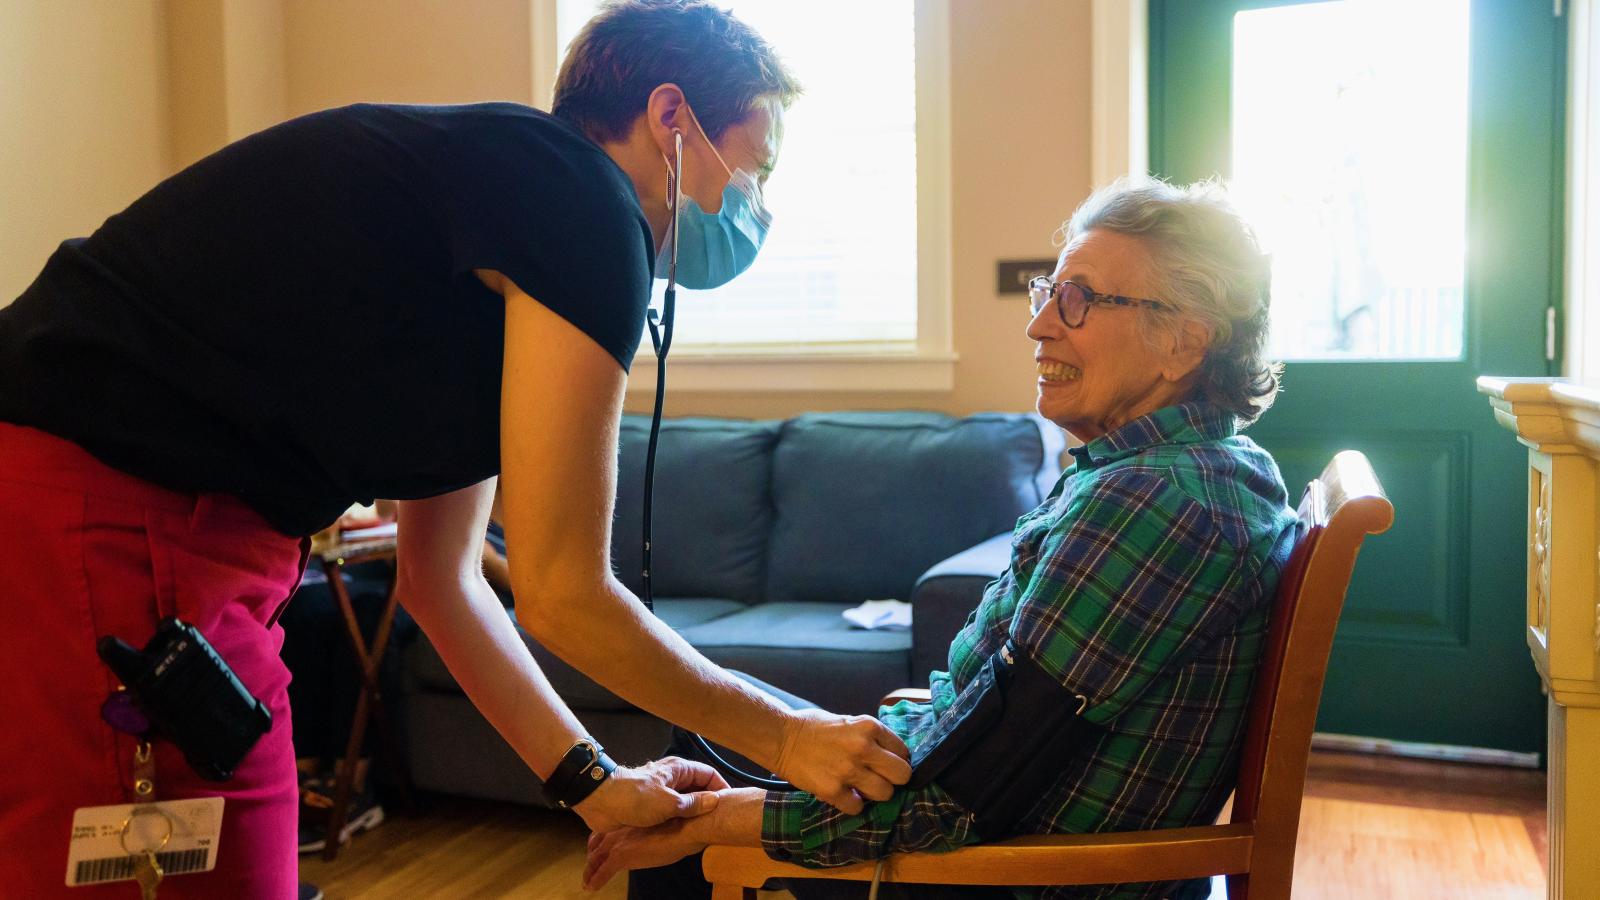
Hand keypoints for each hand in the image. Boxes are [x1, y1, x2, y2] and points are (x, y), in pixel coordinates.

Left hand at [571, 756, 728, 832]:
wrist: (601, 801)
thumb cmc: (634, 797)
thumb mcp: (669, 803)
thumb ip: (693, 803)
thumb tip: (715, 801)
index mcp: (679, 770)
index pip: (709, 774)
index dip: (721, 788)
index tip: (729, 805)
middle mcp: (673, 778)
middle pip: (699, 788)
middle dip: (708, 803)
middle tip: (718, 820)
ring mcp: (662, 791)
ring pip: (686, 801)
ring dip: (693, 813)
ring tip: (703, 829)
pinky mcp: (652, 805)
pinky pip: (672, 811)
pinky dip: (680, 820)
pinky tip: (684, 832)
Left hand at [581, 819, 707, 891]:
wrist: (686, 827)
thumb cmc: (684, 822)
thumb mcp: (669, 822)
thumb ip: (659, 829)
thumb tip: (662, 834)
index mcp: (631, 819)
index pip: (609, 829)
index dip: (601, 837)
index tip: (596, 843)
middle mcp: (621, 829)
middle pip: (599, 842)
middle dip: (593, 853)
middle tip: (590, 863)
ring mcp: (618, 842)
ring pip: (596, 858)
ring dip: (590, 869)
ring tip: (587, 879)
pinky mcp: (621, 856)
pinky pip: (602, 872)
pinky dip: (595, 880)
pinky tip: (591, 887)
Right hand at [773, 708, 911, 814]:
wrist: (782, 738)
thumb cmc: (815, 728)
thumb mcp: (849, 722)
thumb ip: (871, 737)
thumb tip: (893, 757)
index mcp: (869, 726)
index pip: (903, 751)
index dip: (896, 760)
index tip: (886, 765)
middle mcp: (863, 747)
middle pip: (902, 775)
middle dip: (893, 779)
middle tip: (879, 779)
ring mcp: (848, 770)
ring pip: (885, 794)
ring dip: (874, 794)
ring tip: (860, 788)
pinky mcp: (832, 790)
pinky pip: (858, 808)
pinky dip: (852, 804)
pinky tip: (843, 794)